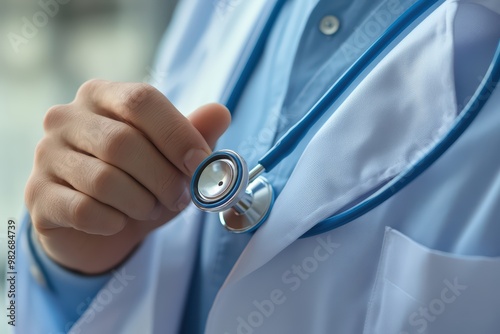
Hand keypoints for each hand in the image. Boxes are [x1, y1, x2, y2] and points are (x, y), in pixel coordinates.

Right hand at [25, 80, 230, 273]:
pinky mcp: (38, 195)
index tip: (201, 163)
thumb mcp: (173, 159)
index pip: (141, 100)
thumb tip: (220, 113)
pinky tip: (119, 222)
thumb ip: (195, 135)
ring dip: (141, 203)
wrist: (100, 226)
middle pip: (123, 143)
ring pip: (104, 180)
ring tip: (150, 208)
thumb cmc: (141, 182)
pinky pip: (83, 210)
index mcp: (103, 96)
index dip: (177, 134)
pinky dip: (113, 222)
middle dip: (163, 178)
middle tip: (180, 197)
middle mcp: (67, 118)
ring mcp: (47, 155)